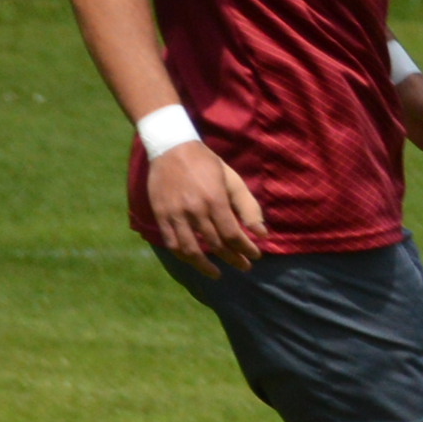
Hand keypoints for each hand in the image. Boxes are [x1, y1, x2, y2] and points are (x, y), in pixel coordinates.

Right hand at [148, 138, 266, 272]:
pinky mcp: (160, 215)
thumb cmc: (207, 165)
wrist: (171, 148)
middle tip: (244, 266)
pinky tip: (195, 262)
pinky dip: (184, 257)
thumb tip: (262, 234)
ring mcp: (174, 213)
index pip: (232, 235)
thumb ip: (248, 207)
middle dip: (233, 259)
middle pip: (215, 244)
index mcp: (214, 200)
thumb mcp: (232, 180)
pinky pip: (172, 243)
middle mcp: (194, 209)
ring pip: (191, 250)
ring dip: (206, 266)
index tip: (256, 255)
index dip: (246, 249)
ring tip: (218, 274)